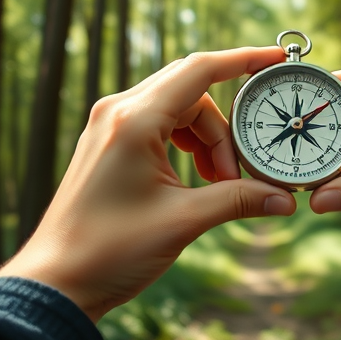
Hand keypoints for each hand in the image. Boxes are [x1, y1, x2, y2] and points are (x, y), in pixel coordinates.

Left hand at [0, 47, 296, 321]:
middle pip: (191, 90)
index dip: (242, 60)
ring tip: (220, 183)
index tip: (276, 57)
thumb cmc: (110, 251)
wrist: (57, 282)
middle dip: (225, 125)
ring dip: (206, 139)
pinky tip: (198, 178)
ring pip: (177, 109)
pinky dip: (186, 144)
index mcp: (134, 120)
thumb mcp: (183, 221)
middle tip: (244, 167)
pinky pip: (159, 125)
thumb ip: (237, 200)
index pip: (199, 70)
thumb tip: (284, 200)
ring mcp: (109, 126)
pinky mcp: (108, 144)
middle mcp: (118, 112)